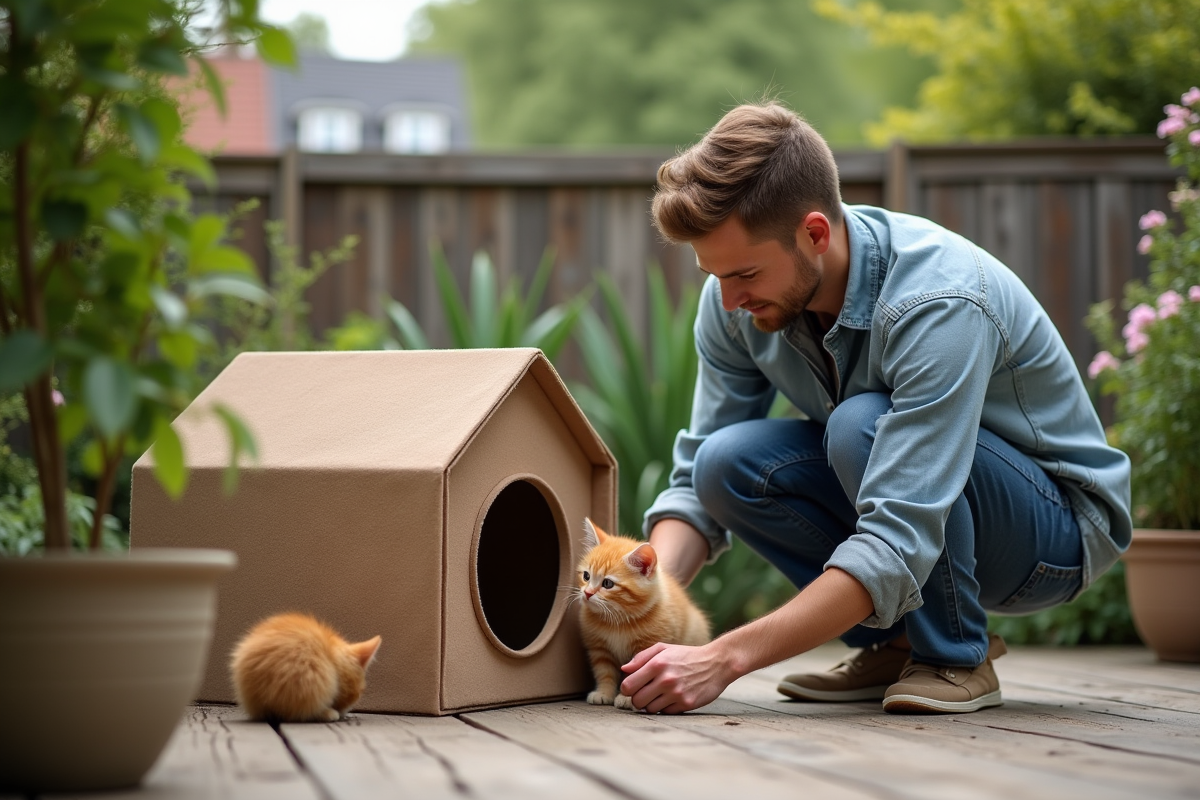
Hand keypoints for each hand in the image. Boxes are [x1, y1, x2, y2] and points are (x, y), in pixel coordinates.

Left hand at [619, 641, 733, 713]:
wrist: (717, 663)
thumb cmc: (686, 655)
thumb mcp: (664, 649)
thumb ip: (641, 658)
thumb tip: (624, 670)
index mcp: (657, 664)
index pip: (627, 686)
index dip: (627, 688)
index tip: (634, 687)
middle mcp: (665, 679)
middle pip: (636, 701)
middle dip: (638, 699)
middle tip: (646, 693)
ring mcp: (676, 693)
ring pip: (650, 709)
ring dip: (652, 704)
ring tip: (660, 694)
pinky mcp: (686, 704)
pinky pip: (665, 713)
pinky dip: (666, 708)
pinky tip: (673, 698)